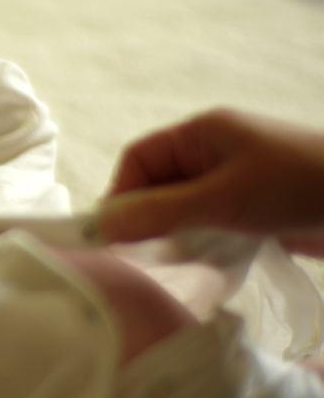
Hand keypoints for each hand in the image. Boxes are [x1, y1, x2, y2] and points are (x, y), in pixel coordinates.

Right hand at [96, 108, 323, 253]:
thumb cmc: (297, 186)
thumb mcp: (221, 198)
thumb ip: (159, 211)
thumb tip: (100, 225)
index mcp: (202, 134)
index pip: (139, 159)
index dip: (119, 194)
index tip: (111, 235)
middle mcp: (212, 154)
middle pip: (156, 185)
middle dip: (144, 218)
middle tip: (137, 256)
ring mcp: (232, 182)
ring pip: (180, 209)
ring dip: (171, 235)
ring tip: (169, 262)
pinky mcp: (249, 209)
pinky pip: (206, 225)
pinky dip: (197, 243)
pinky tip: (198, 264)